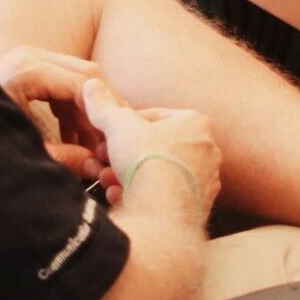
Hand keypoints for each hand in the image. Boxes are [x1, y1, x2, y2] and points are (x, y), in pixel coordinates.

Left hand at [0, 45, 115, 189]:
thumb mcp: (23, 149)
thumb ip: (62, 159)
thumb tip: (94, 166)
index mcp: (26, 71)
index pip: (84, 85)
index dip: (104, 115)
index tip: (115, 141)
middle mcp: (29, 56)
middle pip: (88, 76)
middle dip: (102, 111)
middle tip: (114, 141)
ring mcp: (27, 59)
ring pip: (79, 79)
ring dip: (89, 112)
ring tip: (94, 147)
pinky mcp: (26, 70)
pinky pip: (63, 84)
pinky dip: (72, 110)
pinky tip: (75, 141)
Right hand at [85, 79, 222, 220]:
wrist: (163, 213)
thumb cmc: (148, 161)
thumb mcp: (118, 126)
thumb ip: (105, 107)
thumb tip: (91, 86)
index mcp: (196, 123)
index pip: (154, 117)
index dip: (125, 125)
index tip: (107, 136)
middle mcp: (208, 151)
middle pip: (156, 147)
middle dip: (125, 154)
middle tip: (104, 160)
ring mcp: (205, 181)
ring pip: (159, 173)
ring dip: (129, 175)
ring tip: (108, 180)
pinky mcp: (197, 207)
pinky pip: (165, 197)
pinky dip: (142, 196)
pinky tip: (122, 197)